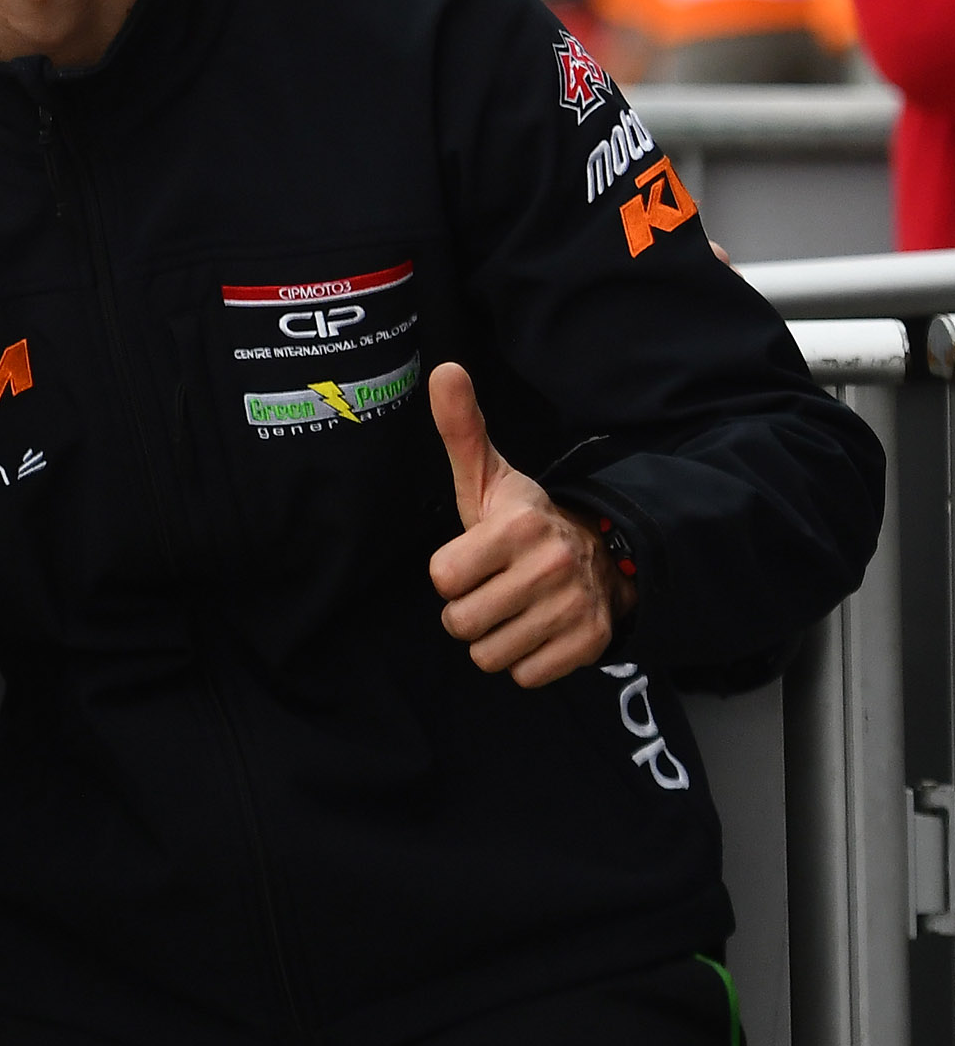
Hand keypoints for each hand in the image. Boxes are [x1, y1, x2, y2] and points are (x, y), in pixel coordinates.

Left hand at [428, 362, 628, 685]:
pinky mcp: (591, 645)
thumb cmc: (526, 521)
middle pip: (460, 623)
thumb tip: (444, 369)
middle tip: (493, 587)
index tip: (473, 558)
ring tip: (514, 607)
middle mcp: (550, 568)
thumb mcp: (491, 478)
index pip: (441, 578)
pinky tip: (538, 629)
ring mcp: (574, 609)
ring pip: (489, 655)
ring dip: (493, 638)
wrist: (604, 553)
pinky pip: (525, 675)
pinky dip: (525, 659)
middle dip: (467, 611)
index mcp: (518, 527)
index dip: (450, 573)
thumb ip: (461, 430)